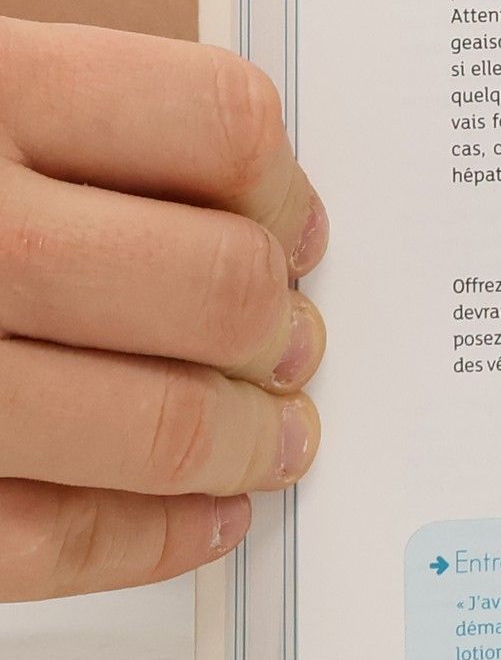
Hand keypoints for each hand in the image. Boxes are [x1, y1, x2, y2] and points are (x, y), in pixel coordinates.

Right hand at [0, 19, 326, 597]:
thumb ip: (55, 124)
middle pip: (210, 283)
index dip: (281, 187)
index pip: (214, 121)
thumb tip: (254, 215)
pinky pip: (47, 536)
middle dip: (279, 328)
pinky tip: (208, 519)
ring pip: (157, 422)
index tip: (294, 227)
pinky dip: (156, 538)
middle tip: (293, 344)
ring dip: (251, 439)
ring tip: (275, 436)